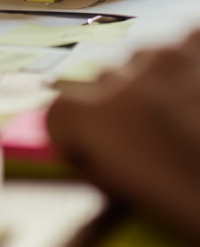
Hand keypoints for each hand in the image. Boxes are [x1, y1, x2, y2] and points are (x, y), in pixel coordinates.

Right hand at [48, 31, 199, 246]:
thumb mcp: (146, 197)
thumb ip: (109, 164)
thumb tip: (102, 151)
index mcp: (95, 118)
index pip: (59, 115)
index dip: (81, 141)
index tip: (107, 161)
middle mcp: (124, 75)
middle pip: (104, 86)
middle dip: (126, 112)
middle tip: (165, 148)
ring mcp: (171, 52)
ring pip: (149, 64)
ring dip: (164, 89)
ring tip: (197, 124)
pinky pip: (189, 49)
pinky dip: (195, 71)